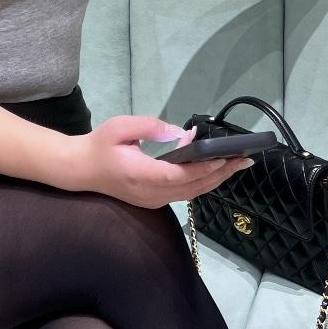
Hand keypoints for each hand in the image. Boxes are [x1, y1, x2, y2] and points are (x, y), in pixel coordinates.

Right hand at [66, 115, 254, 208]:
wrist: (81, 169)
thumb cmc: (100, 145)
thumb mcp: (121, 126)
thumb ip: (151, 126)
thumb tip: (181, 133)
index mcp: (141, 175)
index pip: (180, 175)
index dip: (205, 168)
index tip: (226, 157)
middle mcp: (151, 193)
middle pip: (193, 188)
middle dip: (221, 173)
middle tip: (246, 159)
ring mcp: (154, 201)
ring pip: (192, 194)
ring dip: (216, 180)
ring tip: (238, 164)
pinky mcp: (155, 200)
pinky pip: (185, 194)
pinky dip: (204, 183)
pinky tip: (216, 171)